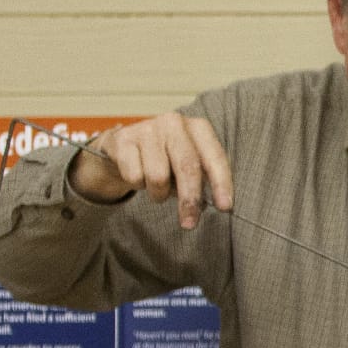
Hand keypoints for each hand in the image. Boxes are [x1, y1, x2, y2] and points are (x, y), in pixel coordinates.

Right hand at [71, 113, 234, 230]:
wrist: (123, 146)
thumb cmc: (166, 159)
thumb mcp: (189, 164)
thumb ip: (204, 180)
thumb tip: (213, 205)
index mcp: (198, 128)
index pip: (214, 157)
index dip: (221, 183)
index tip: (225, 207)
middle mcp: (174, 123)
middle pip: (187, 167)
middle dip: (190, 199)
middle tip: (189, 223)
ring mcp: (148, 129)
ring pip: (158, 176)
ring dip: (158, 193)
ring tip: (157, 189)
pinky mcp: (123, 139)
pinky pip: (134, 176)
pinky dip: (137, 184)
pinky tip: (138, 175)